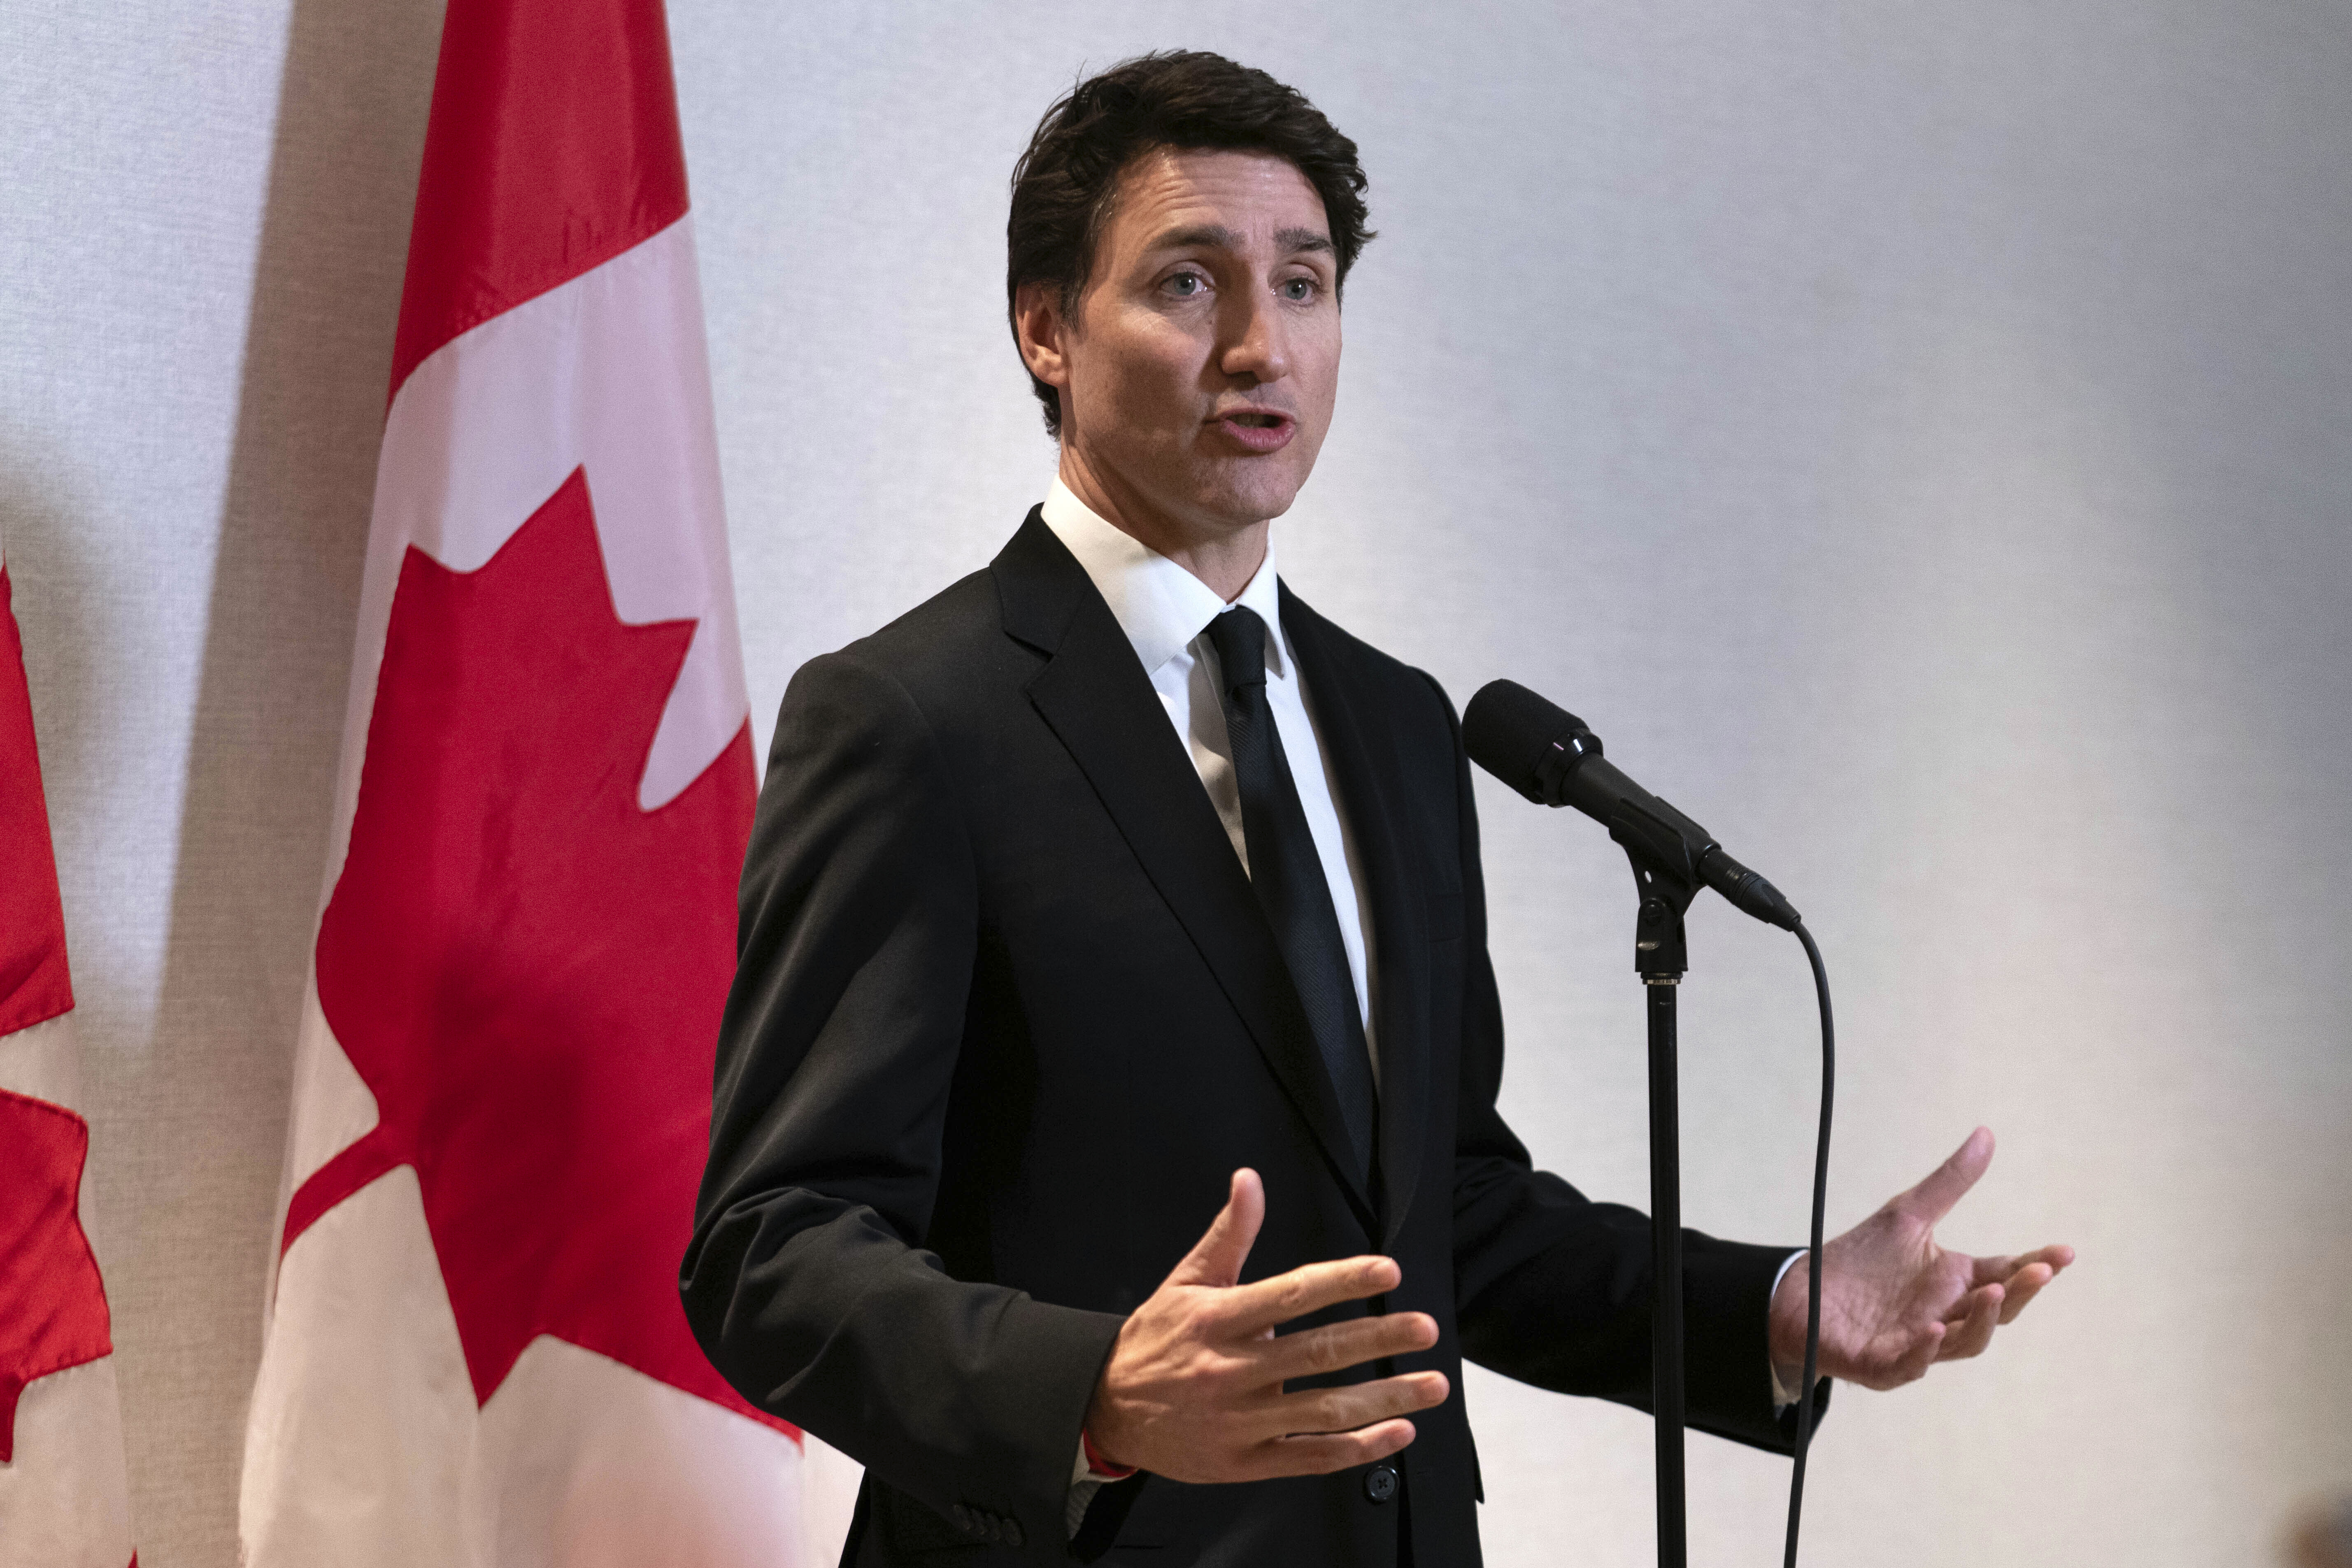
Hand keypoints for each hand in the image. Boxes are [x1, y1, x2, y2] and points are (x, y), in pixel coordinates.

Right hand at [1083, 1168, 1448, 1481]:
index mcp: (1217, 1319)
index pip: (1290, 1294)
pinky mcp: (1243, 1462)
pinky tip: (1396, 1432)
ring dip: (1384, 1399)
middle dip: (1377, 1339)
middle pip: (1317, 1353)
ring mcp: (1239, 1421)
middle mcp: (1231, 1370)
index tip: (1386, 1270)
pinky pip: (1310, 1457)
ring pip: (1323, 1411)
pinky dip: (1357, 1449)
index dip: (1341, 1281)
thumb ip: (1228, 1234)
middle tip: (1426, 1328)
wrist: (1106, 1409)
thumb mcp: (1185, 1281)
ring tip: (1431, 1385)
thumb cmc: (1155, 1339)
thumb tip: (1249, 1179)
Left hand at [1769, 1127, 2074, 1392]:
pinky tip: (1930, 1330)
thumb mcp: (1908, 1214)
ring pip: (1964, 1342)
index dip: (2036, 1265)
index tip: (2065, 1251)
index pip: (2006, 1273)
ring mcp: (1919, 1344)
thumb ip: (1949, 1182)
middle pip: (1997, 1310)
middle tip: (2040, 1271)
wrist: (1803, 1290)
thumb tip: (1986, 1134)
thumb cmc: (1862, 1258)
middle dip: (2021, 1293)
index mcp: (1956, 1282)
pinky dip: (1923, 1350)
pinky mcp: (1885, 1364)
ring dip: (1981, 1320)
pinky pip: (1911, 1364)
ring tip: (1991, 1291)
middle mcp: (1946, 1315)